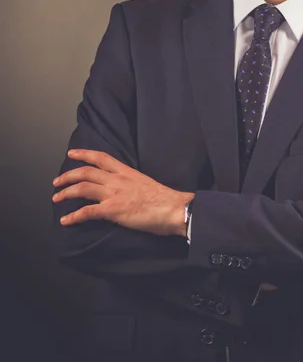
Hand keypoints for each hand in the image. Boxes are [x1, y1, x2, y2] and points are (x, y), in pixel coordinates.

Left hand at [52, 149, 193, 236]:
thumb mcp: (145, 182)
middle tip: (57, 182)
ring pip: (82, 188)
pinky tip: (66, 220)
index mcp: (126, 171)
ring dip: (66, 193)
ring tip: (56, 198)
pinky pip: (87, 212)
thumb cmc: (164, 198)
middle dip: (68, 176)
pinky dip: (73, 216)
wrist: (173, 208)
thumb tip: (124, 189)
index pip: (101, 157)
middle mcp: (117, 179)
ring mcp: (113, 194)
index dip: (84, 154)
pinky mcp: (112, 210)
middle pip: (86, 172)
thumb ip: (130, 183)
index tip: (72, 153)